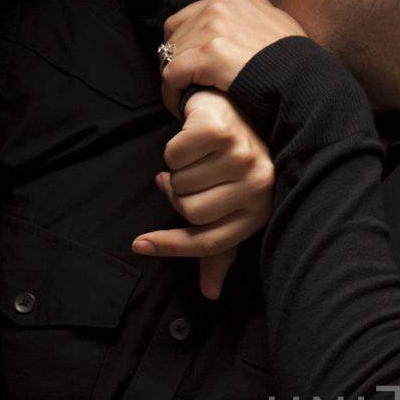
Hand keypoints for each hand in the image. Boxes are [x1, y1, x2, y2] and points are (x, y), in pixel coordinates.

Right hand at [131, 90, 275, 299]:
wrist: (240, 107)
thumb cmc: (232, 164)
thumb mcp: (229, 209)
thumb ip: (218, 250)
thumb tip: (209, 292)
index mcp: (259, 211)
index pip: (210, 243)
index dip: (172, 247)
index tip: (140, 244)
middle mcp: (257, 186)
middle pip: (190, 212)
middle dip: (177, 196)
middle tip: (184, 179)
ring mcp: (242, 156)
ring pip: (180, 183)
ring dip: (176, 171)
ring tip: (192, 159)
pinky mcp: (222, 131)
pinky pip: (175, 155)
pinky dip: (173, 149)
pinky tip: (189, 138)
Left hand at [160, 0, 305, 111]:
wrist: (302, 79)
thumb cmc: (291, 54)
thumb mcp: (271, 14)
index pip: (185, 18)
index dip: (185, 45)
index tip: (192, 66)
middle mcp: (216, 7)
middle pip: (174, 36)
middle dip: (176, 60)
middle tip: (186, 84)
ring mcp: (211, 31)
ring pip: (170, 55)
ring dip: (173, 78)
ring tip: (184, 97)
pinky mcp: (208, 56)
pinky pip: (172, 73)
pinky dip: (172, 91)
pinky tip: (182, 104)